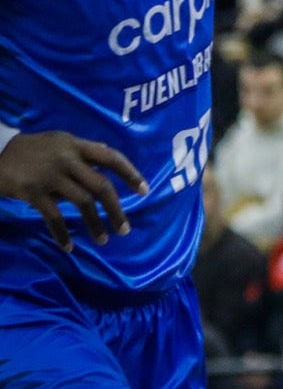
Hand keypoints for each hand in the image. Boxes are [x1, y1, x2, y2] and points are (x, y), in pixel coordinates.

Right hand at [0, 132, 146, 248]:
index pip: (111, 157)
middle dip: (116, 210)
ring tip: (104, 240)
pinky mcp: (33, 192)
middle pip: (101, 186)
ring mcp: (51, 176)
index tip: (144, 191)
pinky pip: (54, 217)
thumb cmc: (32, 149)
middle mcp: (68, 159)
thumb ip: (83, 150)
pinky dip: (63, 233)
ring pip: (82, 203)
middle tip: (125, 229)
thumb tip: (108, 153)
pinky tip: (69, 247)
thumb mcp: (60, 141)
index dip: (130, 174)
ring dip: (95, 224)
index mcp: (76, 145)